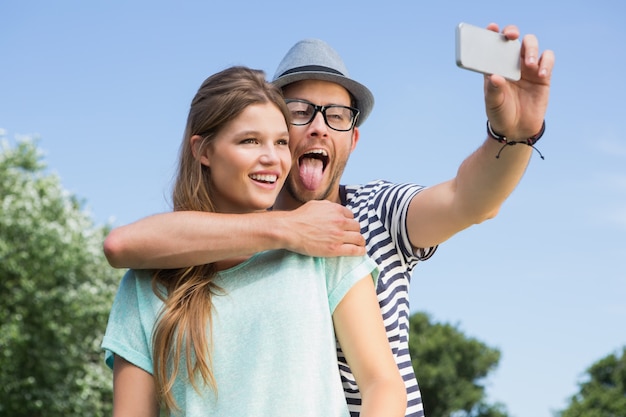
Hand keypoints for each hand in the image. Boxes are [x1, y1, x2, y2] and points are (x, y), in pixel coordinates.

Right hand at [280, 200, 365, 256]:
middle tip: (351, 236)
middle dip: (354, 231)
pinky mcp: (335, 249)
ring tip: (359, 244)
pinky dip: (360, 251)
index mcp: (336, 209)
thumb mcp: (316, 205)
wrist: (289, 230)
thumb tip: (335, 209)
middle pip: (357, 226)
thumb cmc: (299, 217)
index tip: (347, 227)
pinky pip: (354, 250)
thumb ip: (329, 206)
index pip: (351, 215)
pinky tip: (361, 252)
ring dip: (360, 241)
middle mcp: (339, 221)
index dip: (349, 222)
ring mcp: (338, 235)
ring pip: (359, 238)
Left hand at [483, 23, 554, 139]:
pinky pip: (548, 59)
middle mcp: (511, 63)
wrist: (516, 130)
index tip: (492, 28)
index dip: (493, 33)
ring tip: (530, 64)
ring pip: (532, 44)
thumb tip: (495, 77)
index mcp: (495, 66)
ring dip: (531, 48)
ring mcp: (528, 68)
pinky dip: (546, 61)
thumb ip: (493, 90)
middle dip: (512, 32)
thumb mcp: (493, 104)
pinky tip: (541, 73)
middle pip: (514, 39)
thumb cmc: (500, 114)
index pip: (494, 45)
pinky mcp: (543, 76)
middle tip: (512, 36)